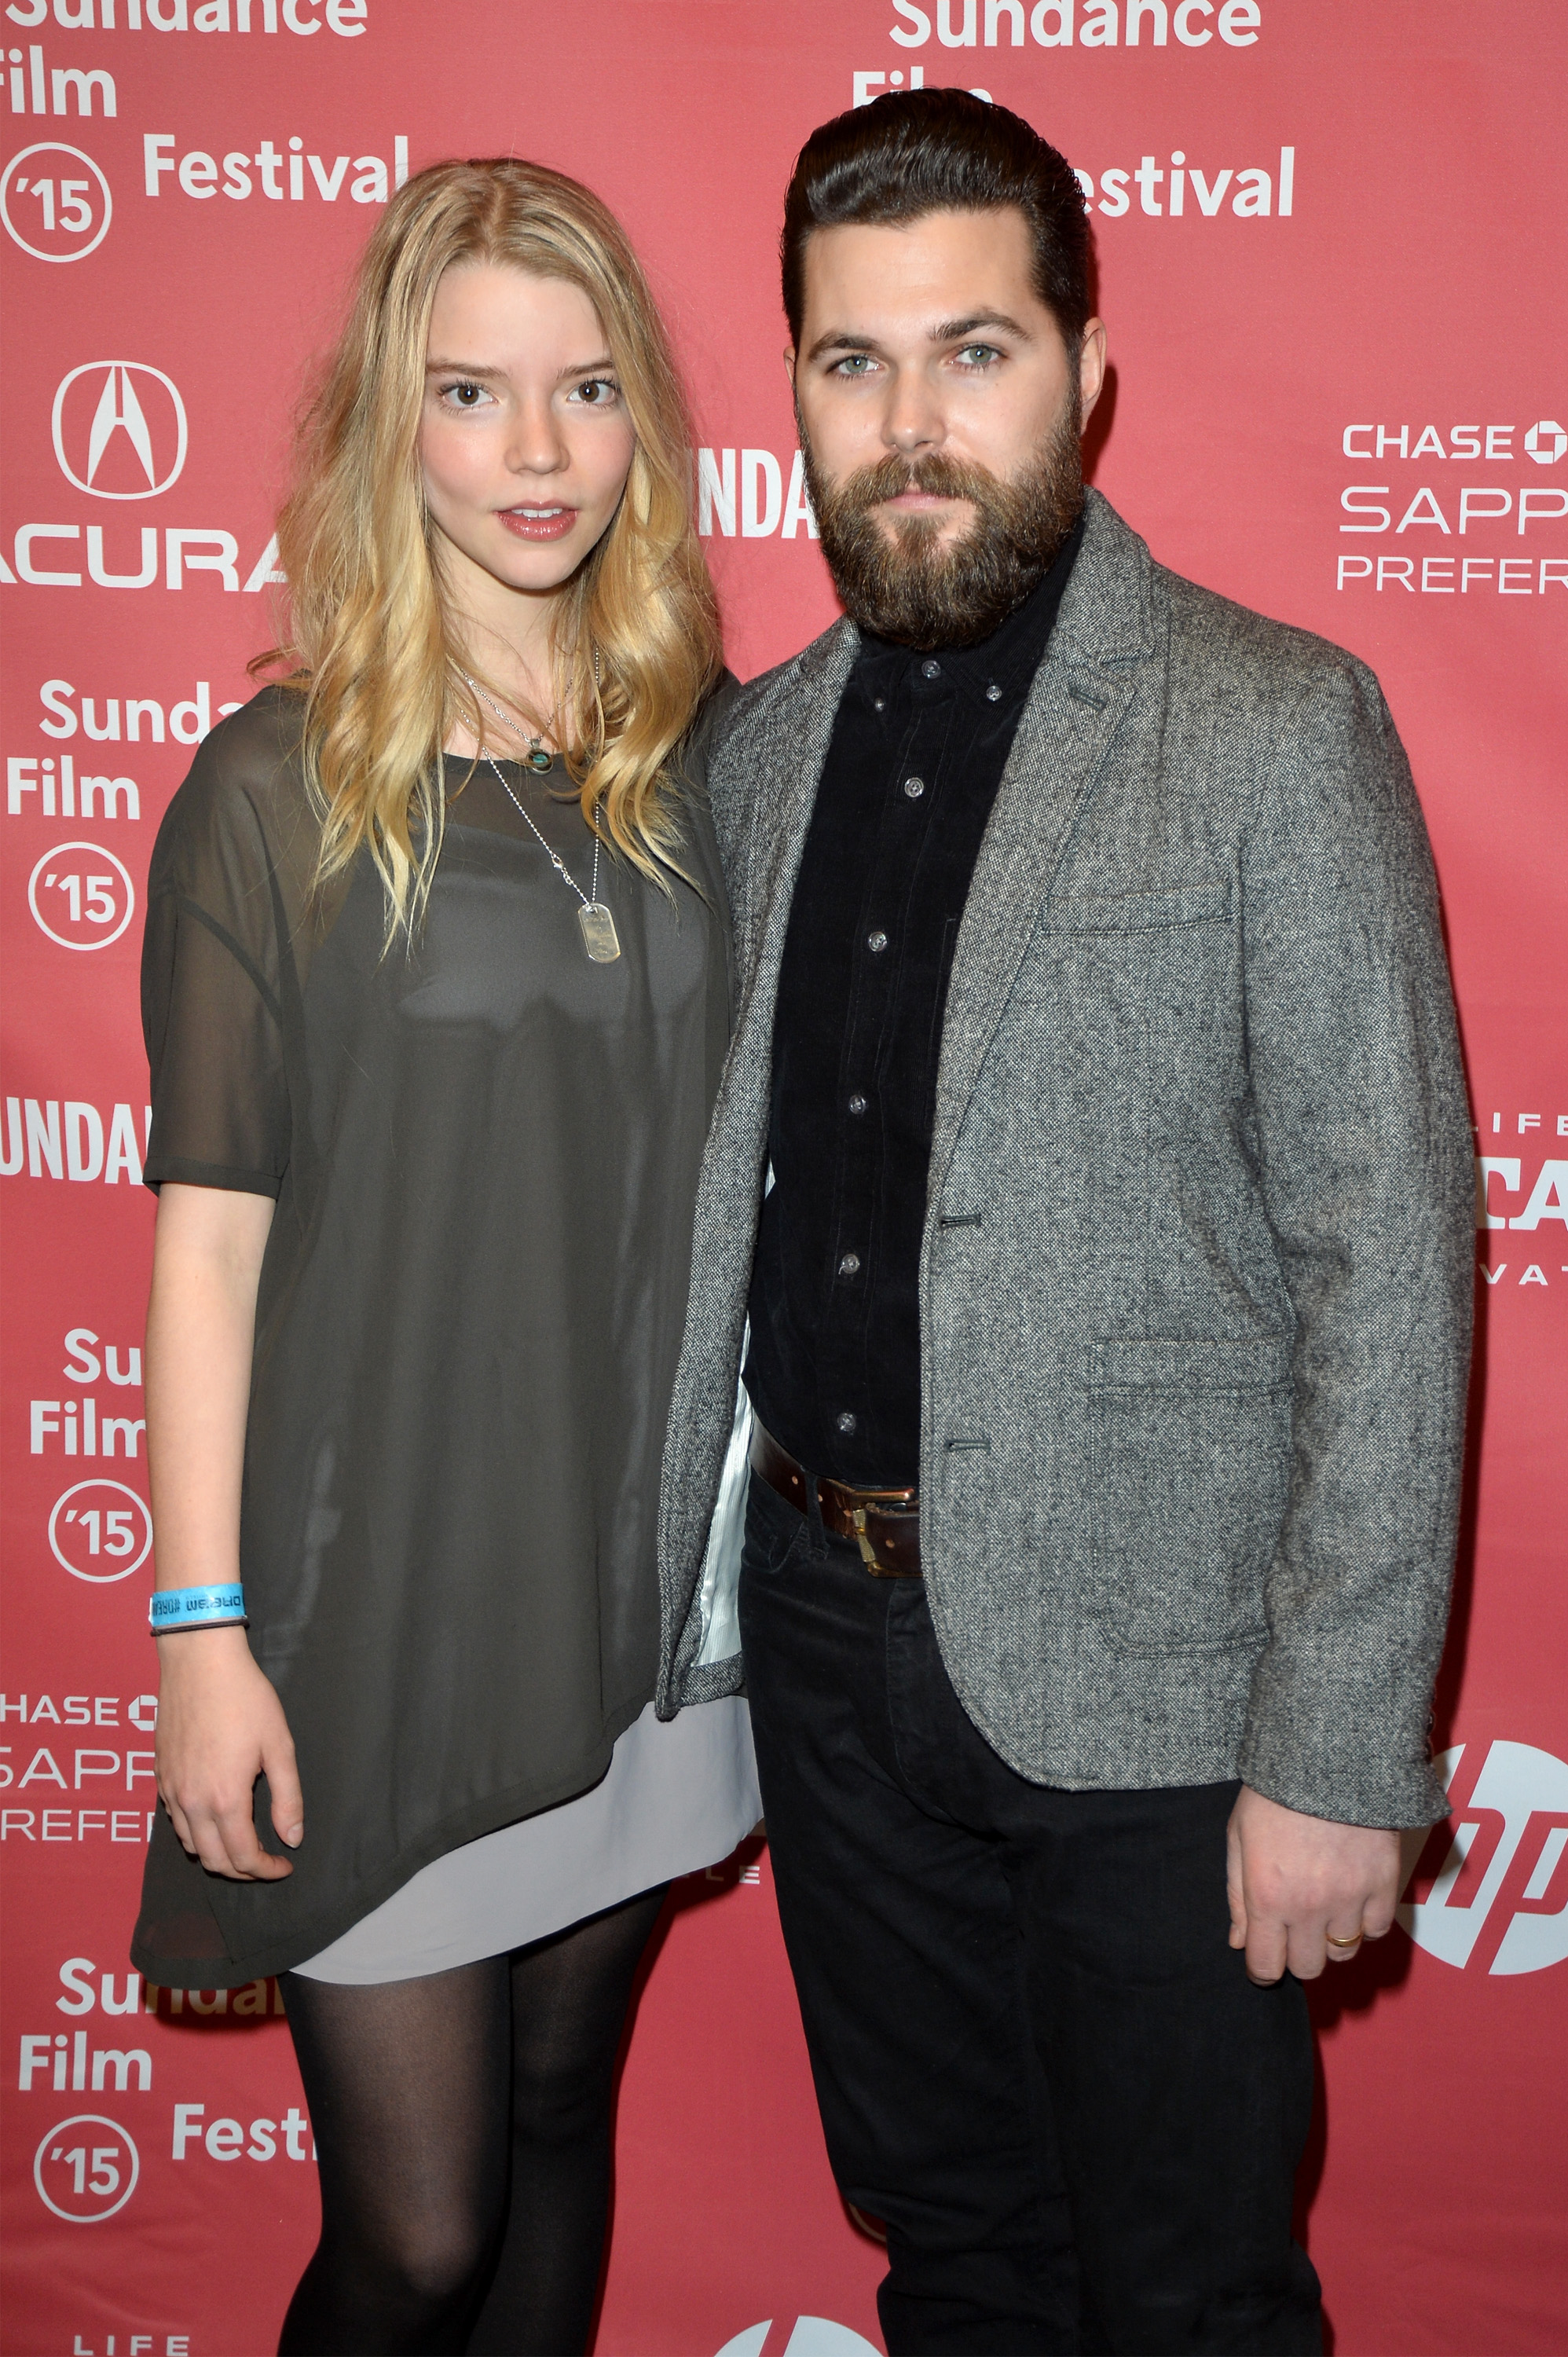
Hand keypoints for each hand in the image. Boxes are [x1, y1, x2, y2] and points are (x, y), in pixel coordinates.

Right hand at [155, 1624, 302, 1879]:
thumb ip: (287, 1797)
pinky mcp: (159, 1775)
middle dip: (242, 1870)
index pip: (243, 1857)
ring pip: (190, 1844)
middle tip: (264, 1861)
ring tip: (241, 1842)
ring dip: (216, 1854)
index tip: (284, 1865)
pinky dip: (195, 1832)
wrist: (200, 1662)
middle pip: (213, 1861)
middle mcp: (192, 1802)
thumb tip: (292, 1837)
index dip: (267, 1870)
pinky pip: (174, 1820)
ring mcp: (171, 1790)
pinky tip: (214, 1816)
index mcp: (225, 1798)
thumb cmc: (245, 1698)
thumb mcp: (278, 1746)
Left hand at [1226, 1784, 1399, 1984]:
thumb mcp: (1239, 1837)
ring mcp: (1351, 1898)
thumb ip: (1237, 1895)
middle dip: (1297, 1954)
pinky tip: (1352, 1898)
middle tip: (1294, 1929)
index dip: (1262, 1968)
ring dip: (1331, 1939)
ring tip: (1323, 1909)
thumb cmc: (1274, 1792)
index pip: (1267, 1966)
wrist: (1327, 1755)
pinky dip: (1364, 1922)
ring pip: (1344, 1953)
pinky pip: (1377, 1930)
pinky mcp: (1384, 1884)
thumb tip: (1239, 1942)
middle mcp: (1310, 1907)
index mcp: (1268, 1897)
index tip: (1264, 1957)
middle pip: (1308, 1968)